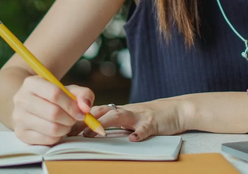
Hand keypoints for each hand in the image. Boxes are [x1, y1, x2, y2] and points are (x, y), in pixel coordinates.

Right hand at [11, 75, 94, 144]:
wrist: (31, 105)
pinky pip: (47, 140)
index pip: (55, 93)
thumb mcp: (68, 90)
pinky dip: (58, 137)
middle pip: (53, 113)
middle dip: (70, 118)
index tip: (82, 112)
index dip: (72, 105)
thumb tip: (85, 107)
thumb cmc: (53, 97)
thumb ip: (83, 94)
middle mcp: (21, 99)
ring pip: (51, 128)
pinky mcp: (21, 134)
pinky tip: (58, 130)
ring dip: (65, 128)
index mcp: (32, 83)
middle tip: (75, 118)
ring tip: (67, 123)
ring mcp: (18, 118)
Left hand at [71, 98, 188, 141]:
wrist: (180, 109)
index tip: (67, 127)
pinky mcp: (154, 123)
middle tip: (73, 131)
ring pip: (120, 116)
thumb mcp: (134, 117)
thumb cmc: (155, 115)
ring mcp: (141, 116)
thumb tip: (95, 130)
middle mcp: (129, 111)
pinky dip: (139, 133)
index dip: (82, 118)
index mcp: (123, 111)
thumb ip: (117, 122)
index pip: (98, 112)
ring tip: (95, 132)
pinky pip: (145, 128)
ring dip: (106, 123)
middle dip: (87, 120)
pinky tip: (133, 139)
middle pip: (104, 111)